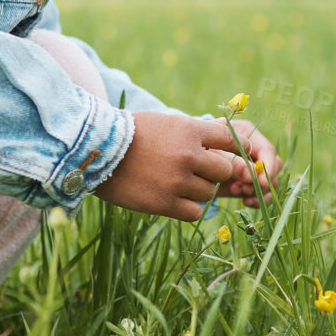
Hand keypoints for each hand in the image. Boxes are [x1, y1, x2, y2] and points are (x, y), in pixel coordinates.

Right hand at [94, 112, 279, 222]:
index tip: (240, 153)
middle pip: (224, 170)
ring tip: (178, 183)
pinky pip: (194, 212)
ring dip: (198, 190)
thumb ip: (193, 133)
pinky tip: (173, 199)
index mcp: (190, 130)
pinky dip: (188, 207)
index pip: (231, 140)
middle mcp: (188, 155)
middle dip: (213, 171)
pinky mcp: (164, 203)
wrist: (96, 151)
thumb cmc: (129, 133)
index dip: (238, 148)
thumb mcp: (165, 123)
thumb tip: (223, 146)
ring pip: (209, 193)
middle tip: (197, 171)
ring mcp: (177, 181)